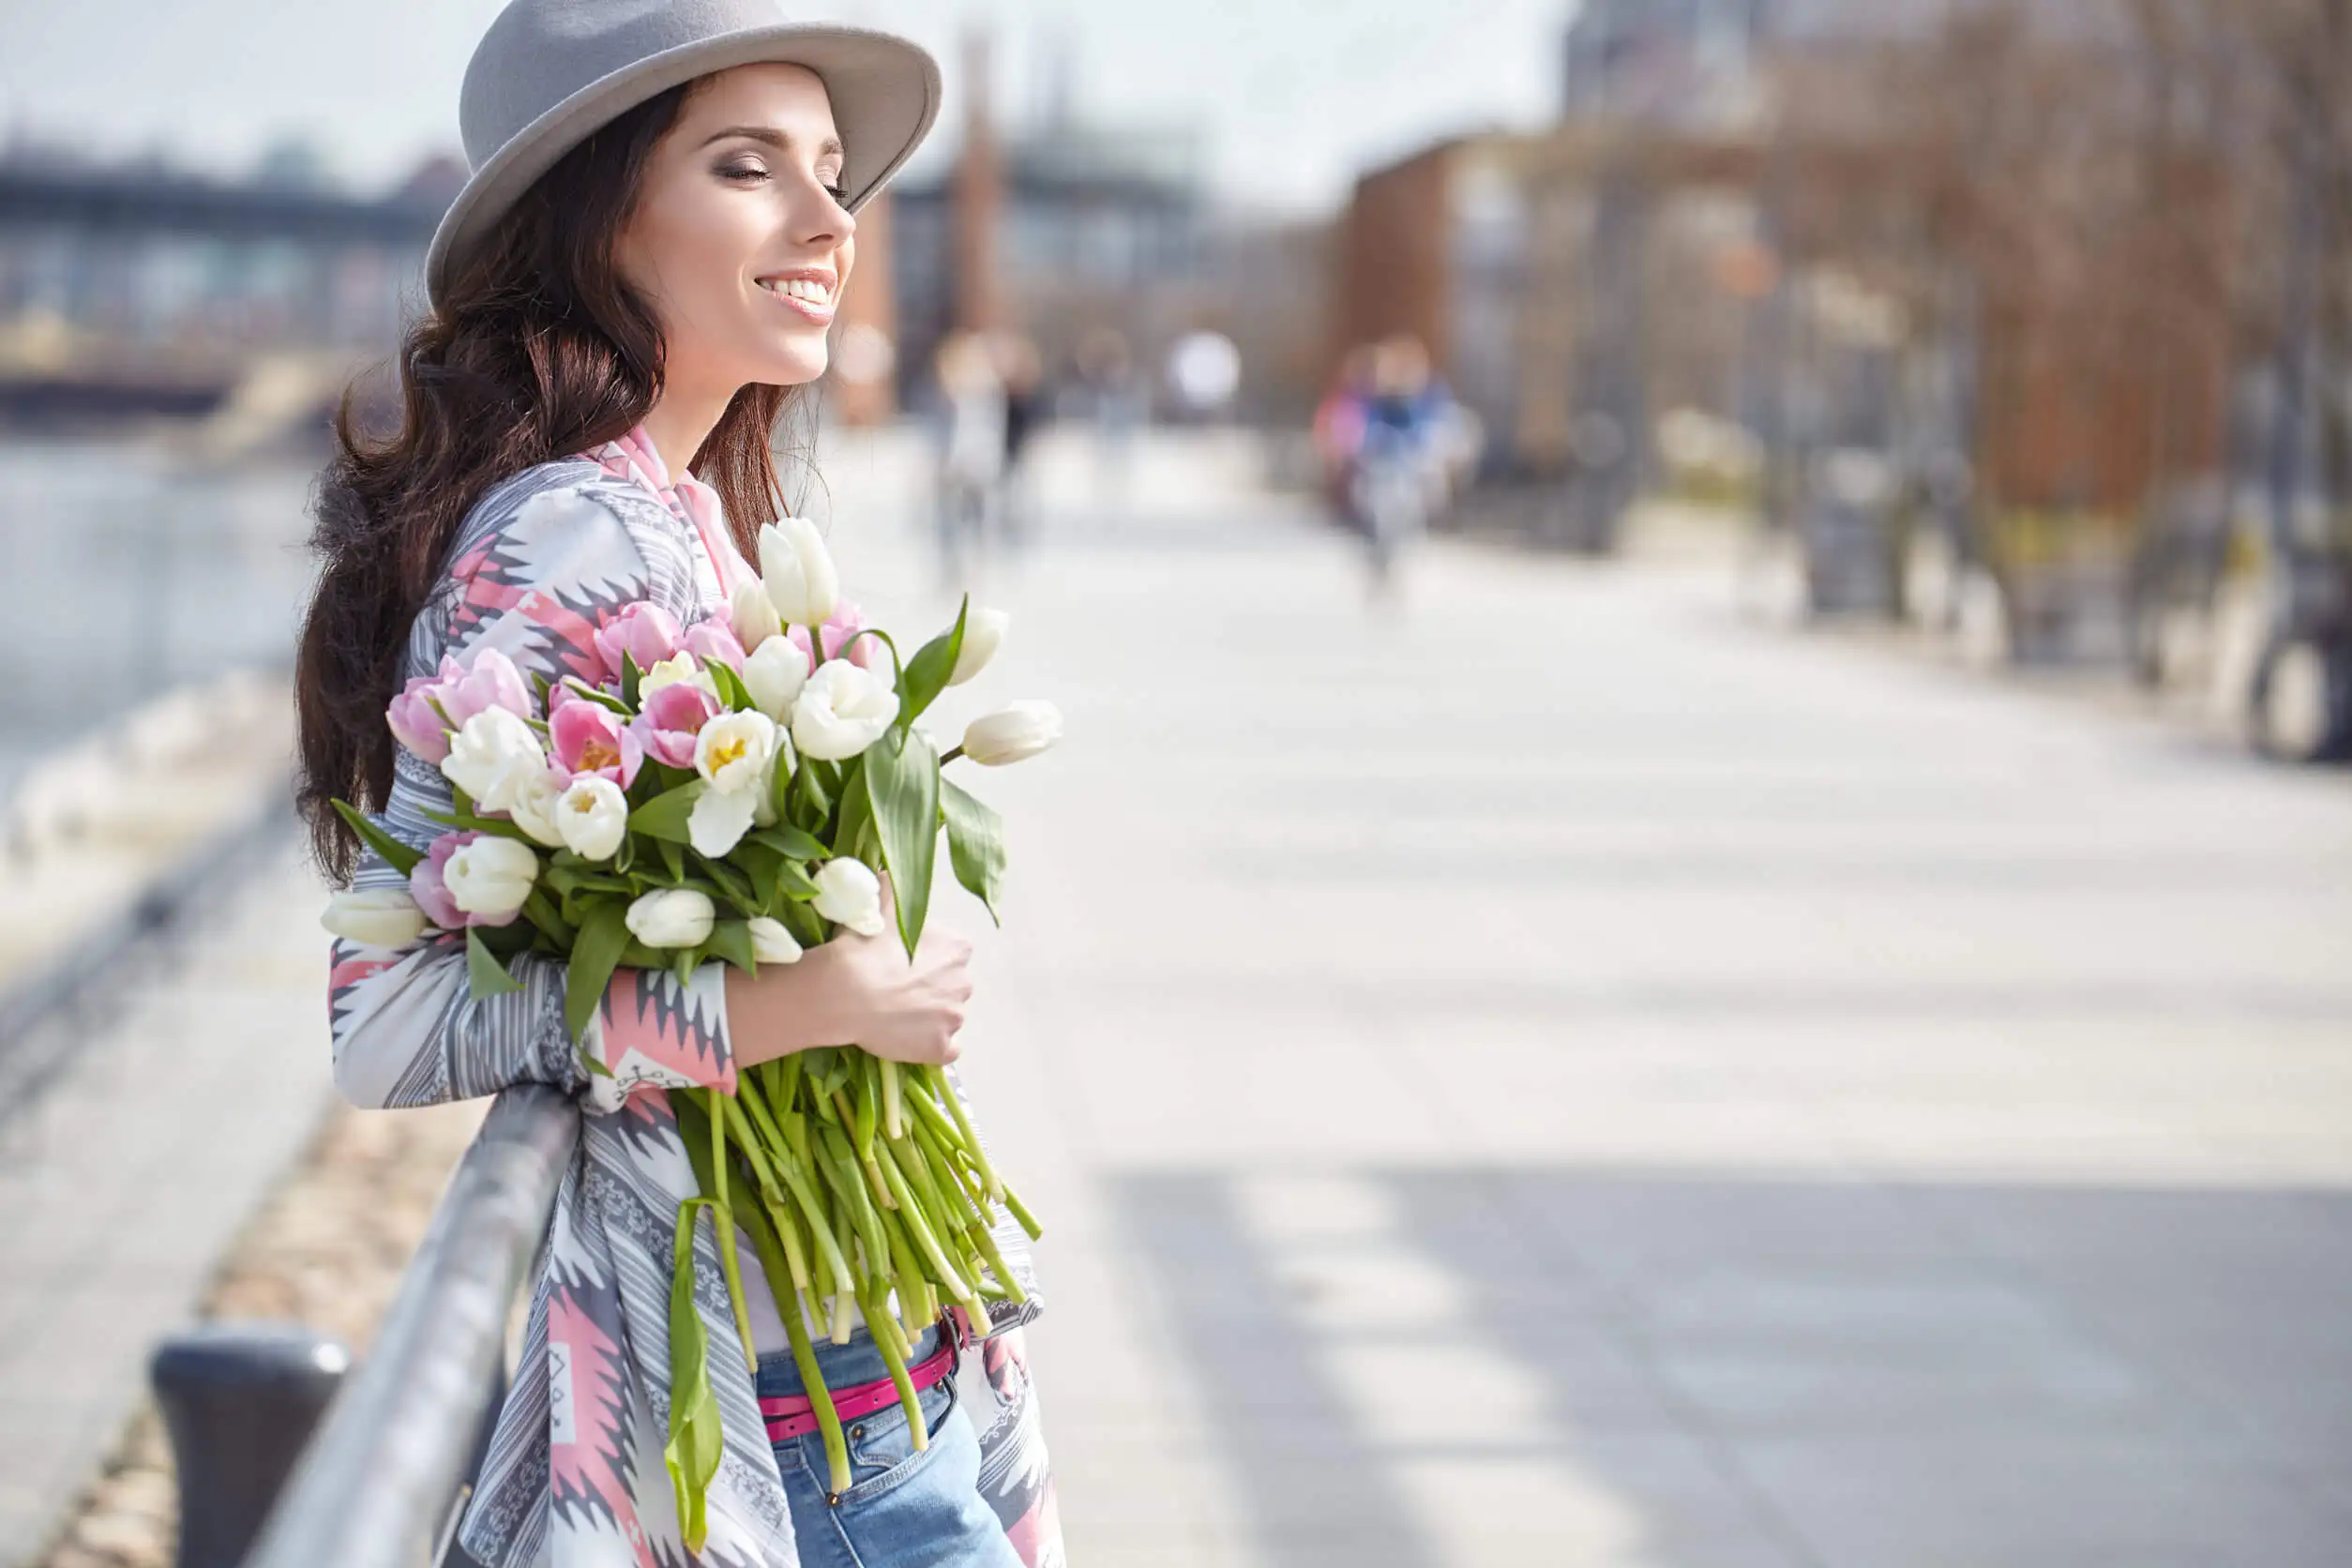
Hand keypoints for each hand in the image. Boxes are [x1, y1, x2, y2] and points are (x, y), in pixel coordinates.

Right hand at [828, 877, 973, 1064]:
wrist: (845, 991)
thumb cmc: (864, 945)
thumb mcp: (879, 901)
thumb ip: (892, 887)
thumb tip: (889, 874)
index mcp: (958, 947)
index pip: (951, 953)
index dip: (925, 958)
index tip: (901, 962)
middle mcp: (965, 982)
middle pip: (951, 985)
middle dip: (930, 988)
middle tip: (894, 989)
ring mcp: (955, 1018)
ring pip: (946, 1016)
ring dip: (927, 1016)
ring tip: (893, 1015)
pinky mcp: (942, 1048)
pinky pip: (943, 1049)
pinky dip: (928, 1045)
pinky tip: (905, 1038)